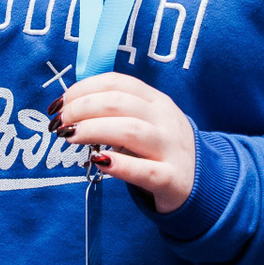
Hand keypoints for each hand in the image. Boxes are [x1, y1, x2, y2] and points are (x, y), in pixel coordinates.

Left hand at [51, 73, 196, 212]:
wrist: (203, 181)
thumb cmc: (161, 148)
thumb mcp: (146, 121)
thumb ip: (116, 112)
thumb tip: (69, 106)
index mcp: (156, 101)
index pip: (116, 83)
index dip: (83, 88)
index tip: (61, 103)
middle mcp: (165, 120)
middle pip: (119, 103)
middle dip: (82, 108)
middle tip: (60, 123)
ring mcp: (171, 149)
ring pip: (130, 131)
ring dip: (93, 130)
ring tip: (70, 137)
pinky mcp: (172, 178)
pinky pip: (145, 171)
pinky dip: (120, 165)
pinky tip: (99, 161)